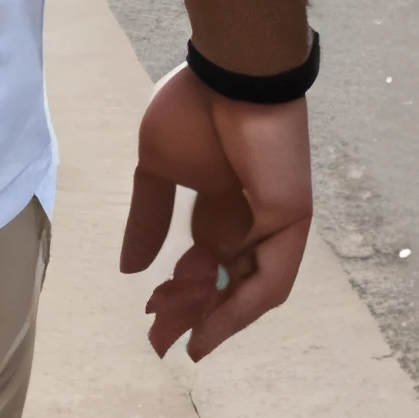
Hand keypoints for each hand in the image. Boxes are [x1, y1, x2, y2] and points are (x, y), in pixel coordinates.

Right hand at [120, 63, 312, 361]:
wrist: (231, 76)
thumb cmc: (192, 109)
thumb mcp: (157, 169)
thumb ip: (148, 217)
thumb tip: (129, 267)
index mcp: (219, 202)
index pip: (202, 261)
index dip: (177, 290)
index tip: (149, 314)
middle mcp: (248, 217)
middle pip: (222, 280)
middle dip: (192, 313)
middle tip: (160, 341)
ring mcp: (273, 222)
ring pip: (246, 287)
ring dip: (215, 318)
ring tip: (185, 341)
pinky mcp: (290, 222)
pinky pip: (271, 279)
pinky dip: (243, 308)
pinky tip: (213, 326)